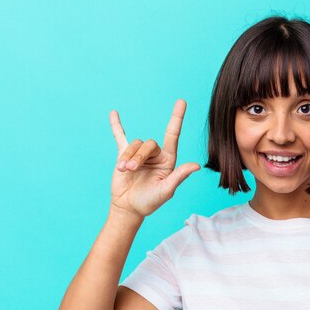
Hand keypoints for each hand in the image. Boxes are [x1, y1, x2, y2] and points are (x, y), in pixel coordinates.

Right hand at [108, 99, 200, 217]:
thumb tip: (196, 166)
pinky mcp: (124, 156)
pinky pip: (121, 138)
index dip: (177, 118)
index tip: (182, 101)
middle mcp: (156, 155)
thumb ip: (179, 176)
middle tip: (130, 169)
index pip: (173, 135)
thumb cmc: (150, 201)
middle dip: (138, 156)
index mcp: (168, 161)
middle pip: (148, 144)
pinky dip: (117, 127)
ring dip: (128, 157)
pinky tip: (113, 114)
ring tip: (124, 170)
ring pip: (134, 144)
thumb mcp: (166, 190)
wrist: (129, 207)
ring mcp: (139, 155)